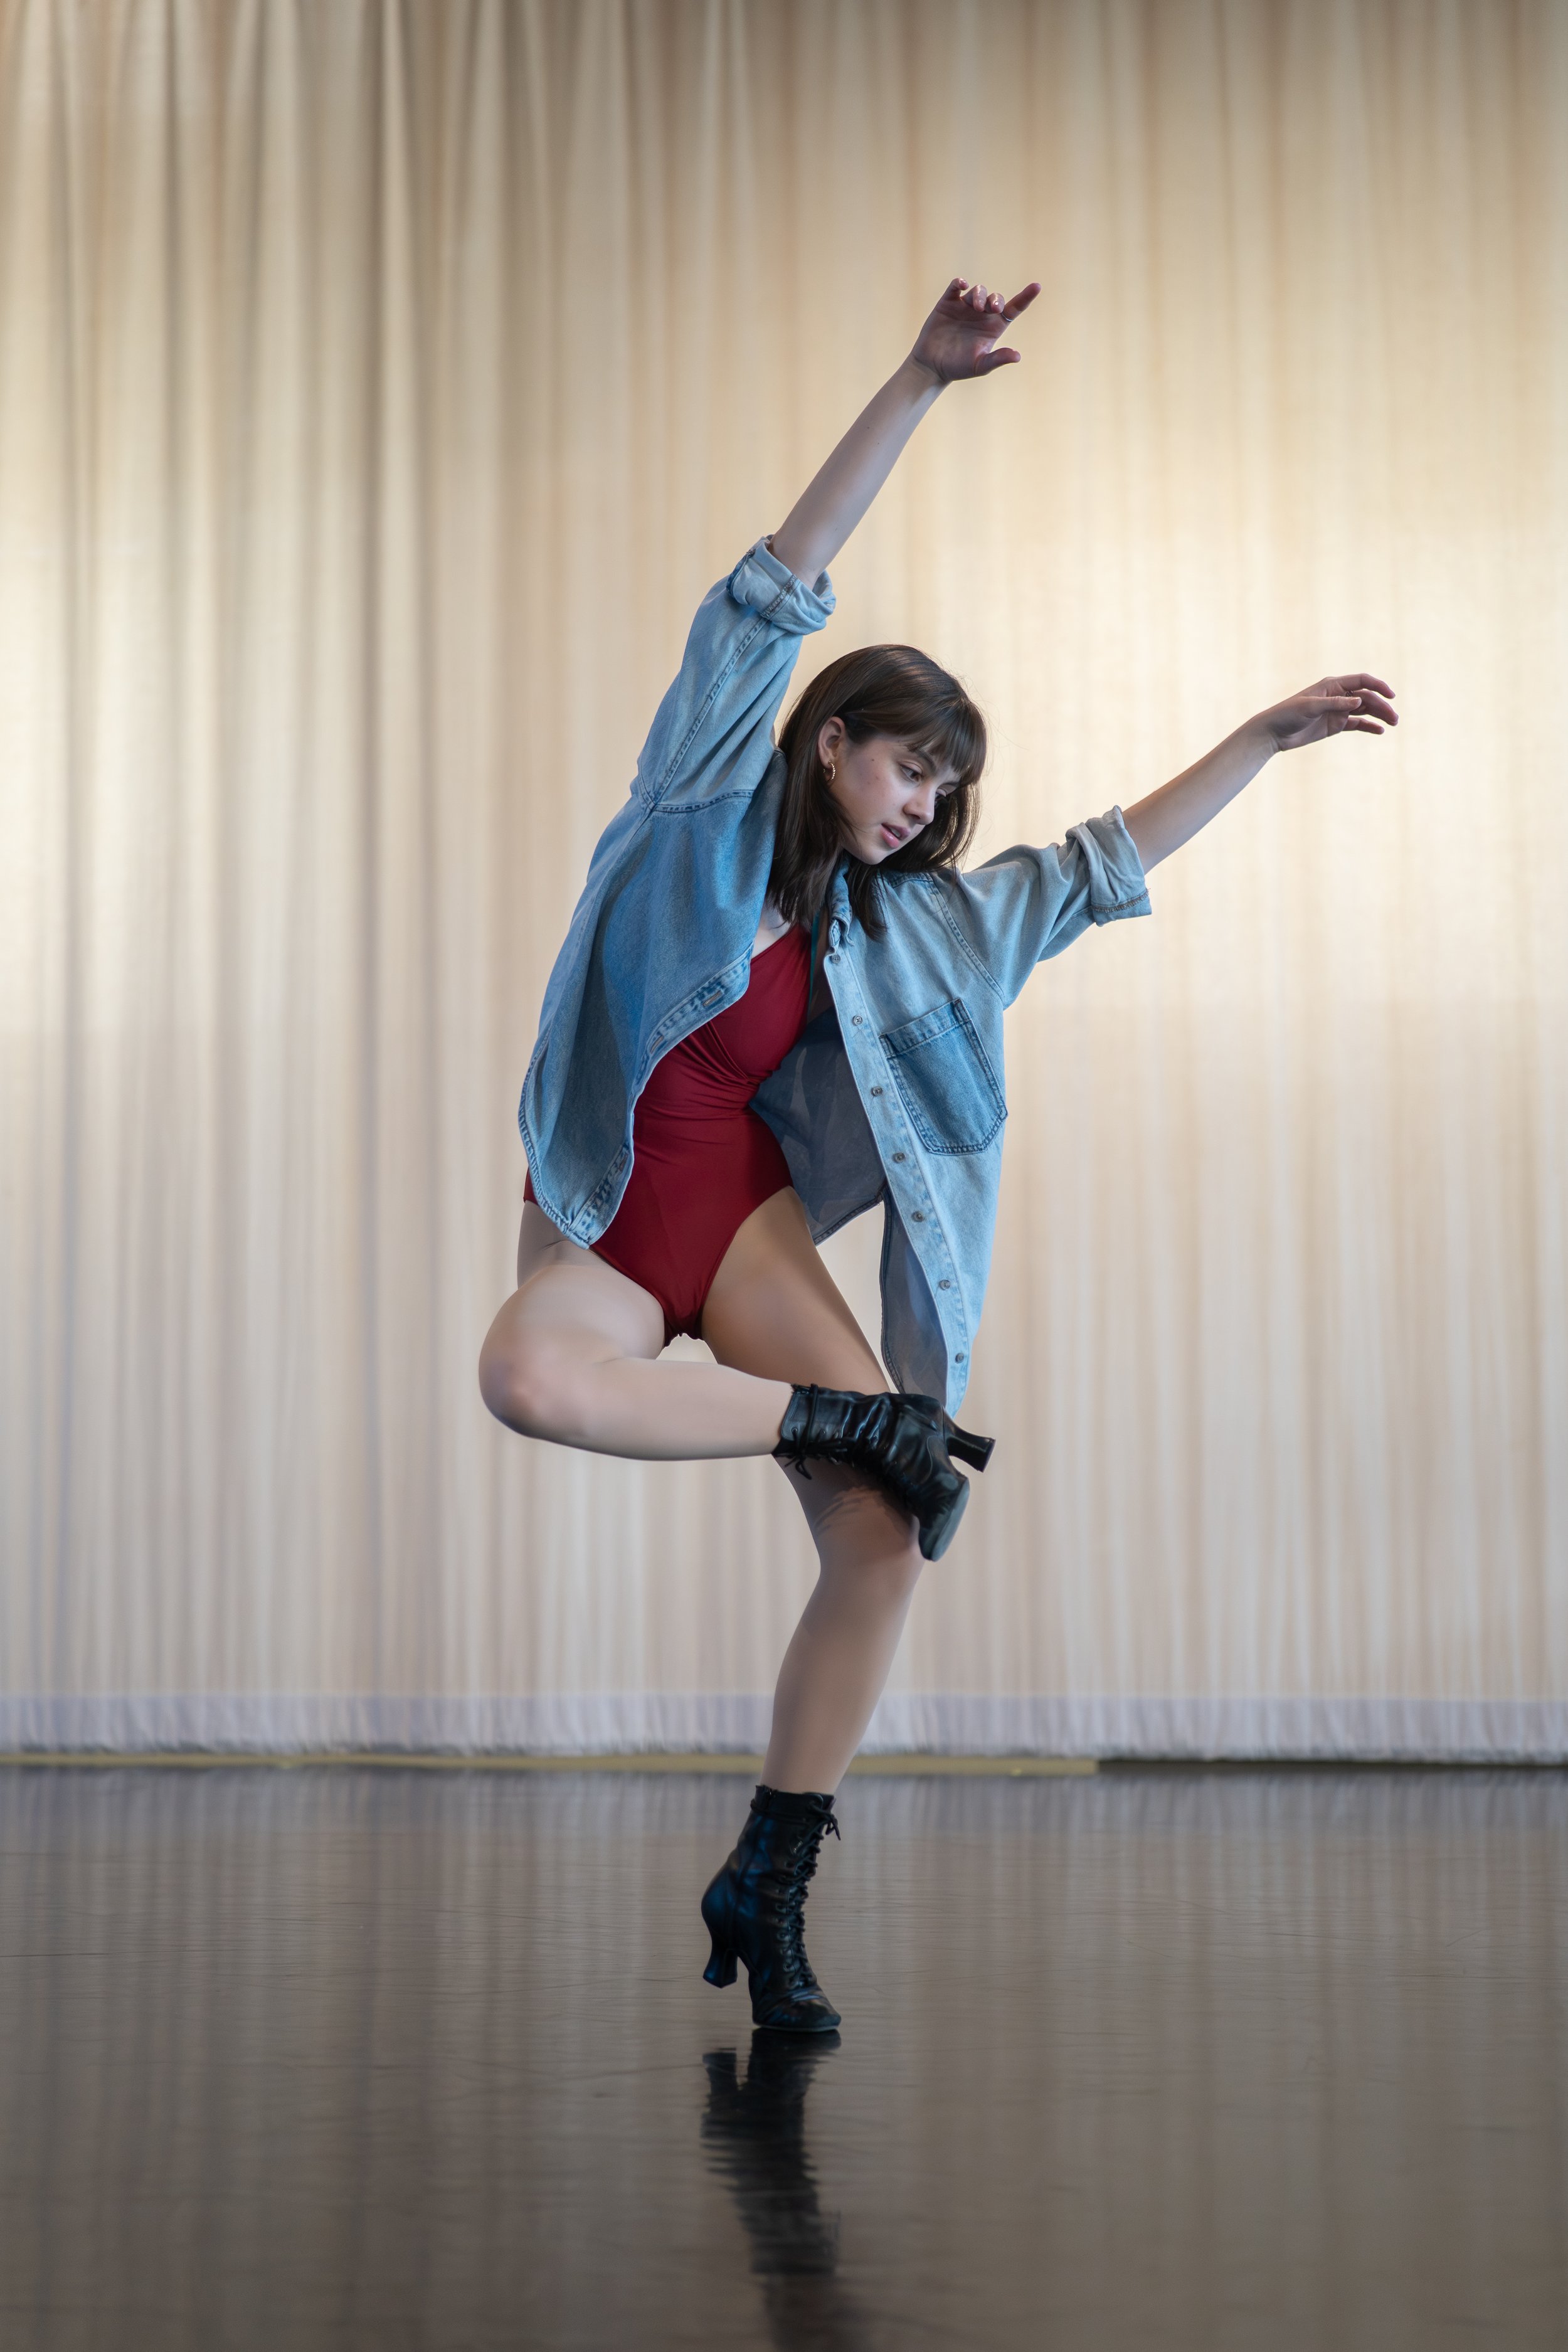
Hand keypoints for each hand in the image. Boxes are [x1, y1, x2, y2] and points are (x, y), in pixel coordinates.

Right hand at [909, 277, 1040, 384]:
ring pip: (978, 291)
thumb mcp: (980, 366)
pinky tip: (961, 285)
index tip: (1037, 286)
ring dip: (979, 296)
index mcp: (994, 327)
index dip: (1026, 297)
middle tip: (991, 308)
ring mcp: (965, 307)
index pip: (1014, 308)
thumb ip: (997, 359)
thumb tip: (1017, 356)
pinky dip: (958, 283)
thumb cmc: (959, 368)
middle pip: (996, 298)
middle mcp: (982, 315)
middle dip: (995, 299)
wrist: (933, 366)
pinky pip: (955, 287)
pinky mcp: (948, 303)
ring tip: (975, 308)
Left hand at [1258, 674, 1398, 751]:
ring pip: (1365, 710)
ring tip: (1393, 723)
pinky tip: (1380, 730)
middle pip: (1367, 697)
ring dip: (1379, 715)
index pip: (1362, 681)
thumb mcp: (1311, 707)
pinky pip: (1357, 724)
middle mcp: (1338, 695)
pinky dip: (1369, 726)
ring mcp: (1338, 710)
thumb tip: (1359, 700)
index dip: (1379, 686)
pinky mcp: (1335, 725)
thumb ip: (1335, 703)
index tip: (1391, 696)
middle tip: (1395, 718)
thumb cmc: (1288, 714)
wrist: (1274, 733)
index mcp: (1333, 685)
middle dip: (1382, 706)